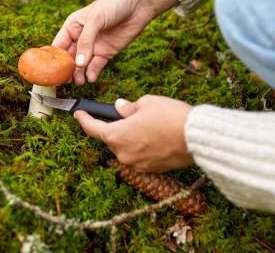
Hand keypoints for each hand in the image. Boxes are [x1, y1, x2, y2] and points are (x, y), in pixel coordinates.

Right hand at [52, 0, 177, 84]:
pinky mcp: (107, 52)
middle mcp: (81, 37)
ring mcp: (94, 46)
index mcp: (73, 26)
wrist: (139, 4)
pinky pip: (97, 66)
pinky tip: (91, 78)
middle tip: (65, 81)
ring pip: (82, 64)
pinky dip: (93, 73)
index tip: (51, 71)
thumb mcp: (96, 19)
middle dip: (66, 70)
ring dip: (79, 74)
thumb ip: (86, 41)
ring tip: (79, 81)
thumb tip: (79, 63)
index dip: (53, 58)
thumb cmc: (114, 3)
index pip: (58, 45)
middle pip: (69, 58)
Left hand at [74, 95, 193, 171]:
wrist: (196, 138)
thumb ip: (128, 107)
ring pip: (127, 148)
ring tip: (150, 124)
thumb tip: (121, 107)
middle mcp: (123, 154)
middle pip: (112, 139)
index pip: (93, 129)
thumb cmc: (170, 117)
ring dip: (132, 137)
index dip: (84, 119)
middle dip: (117, 126)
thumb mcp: (146, 103)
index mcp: (117, 136)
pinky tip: (157, 136)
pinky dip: (143, 146)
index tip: (78, 113)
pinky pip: (140, 156)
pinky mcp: (152, 170)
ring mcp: (137, 165)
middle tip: (131, 114)